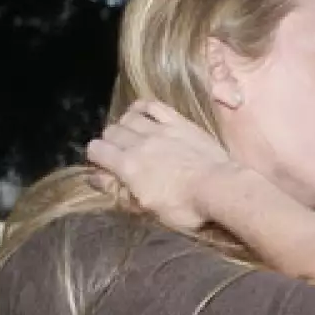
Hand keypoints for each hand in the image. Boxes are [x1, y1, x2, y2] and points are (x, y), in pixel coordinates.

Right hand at [85, 100, 239, 230]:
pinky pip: (153, 105)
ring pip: (129, 117)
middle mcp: (139, 143)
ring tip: (132, 135)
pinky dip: (142, 107)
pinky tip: (142, 113)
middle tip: (120, 153)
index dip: (96, 157)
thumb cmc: (185, 207)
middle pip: (111, 131)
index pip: (96, 150)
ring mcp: (160, 130)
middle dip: (110, 141)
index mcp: (128, 166)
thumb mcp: (147, 208)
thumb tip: (94, 178)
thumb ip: (119, 191)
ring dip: (125, 125)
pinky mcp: (179, 122)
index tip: (104, 166)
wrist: (220, 188)